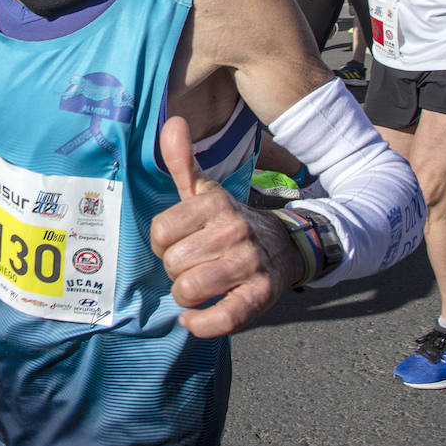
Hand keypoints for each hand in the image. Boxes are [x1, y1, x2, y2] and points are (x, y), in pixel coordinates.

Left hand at [149, 118, 300, 338]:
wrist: (285, 245)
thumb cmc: (229, 221)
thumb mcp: (207, 191)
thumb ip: (183, 161)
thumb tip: (172, 122)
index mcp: (215, 205)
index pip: (160, 231)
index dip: (161, 243)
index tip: (175, 243)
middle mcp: (233, 231)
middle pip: (172, 262)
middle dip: (174, 269)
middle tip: (190, 265)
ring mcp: (249, 265)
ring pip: (189, 289)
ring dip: (186, 296)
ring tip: (196, 288)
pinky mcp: (260, 296)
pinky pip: (220, 319)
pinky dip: (201, 324)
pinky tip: (195, 319)